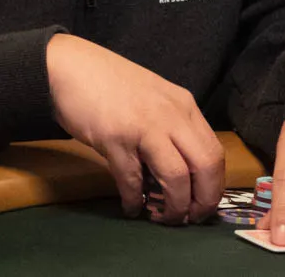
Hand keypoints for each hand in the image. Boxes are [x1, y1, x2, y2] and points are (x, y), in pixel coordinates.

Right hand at [46, 33, 224, 224]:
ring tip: (162, 217)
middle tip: (189, 218)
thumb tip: (182, 171)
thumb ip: (171, 127)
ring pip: (177, 177)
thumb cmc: (111, 83)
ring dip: (174, 207)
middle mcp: (171, 115)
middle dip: (202, 201)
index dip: (213, 185)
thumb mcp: (154, 98)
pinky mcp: (115, 139)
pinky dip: (135, 201)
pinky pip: (133, 181)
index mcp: (183, 105)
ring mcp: (144, 126)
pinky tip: (131, 207)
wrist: (70, 66)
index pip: (214, 152)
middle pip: (205, 166)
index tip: (202, 204)